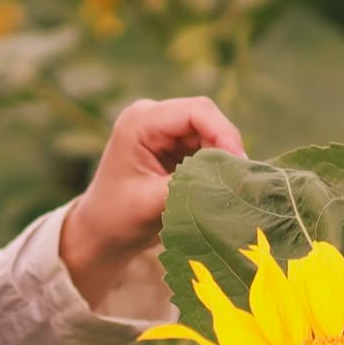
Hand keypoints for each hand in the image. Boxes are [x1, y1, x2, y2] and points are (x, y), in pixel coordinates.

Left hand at [59, 97, 244, 306]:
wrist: (101, 233)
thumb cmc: (118, 218)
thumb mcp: (152, 202)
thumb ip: (191, 186)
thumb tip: (233, 179)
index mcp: (139, 121)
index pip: (195, 111)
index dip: (224, 133)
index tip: (240, 164)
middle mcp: (153, 117)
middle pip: (207, 120)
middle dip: (226, 148)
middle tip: (241, 181)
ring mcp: (164, 130)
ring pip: (211, 135)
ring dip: (223, 159)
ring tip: (231, 188)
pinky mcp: (174, 146)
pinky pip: (207, 148)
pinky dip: (217, 166)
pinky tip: (220, 187)